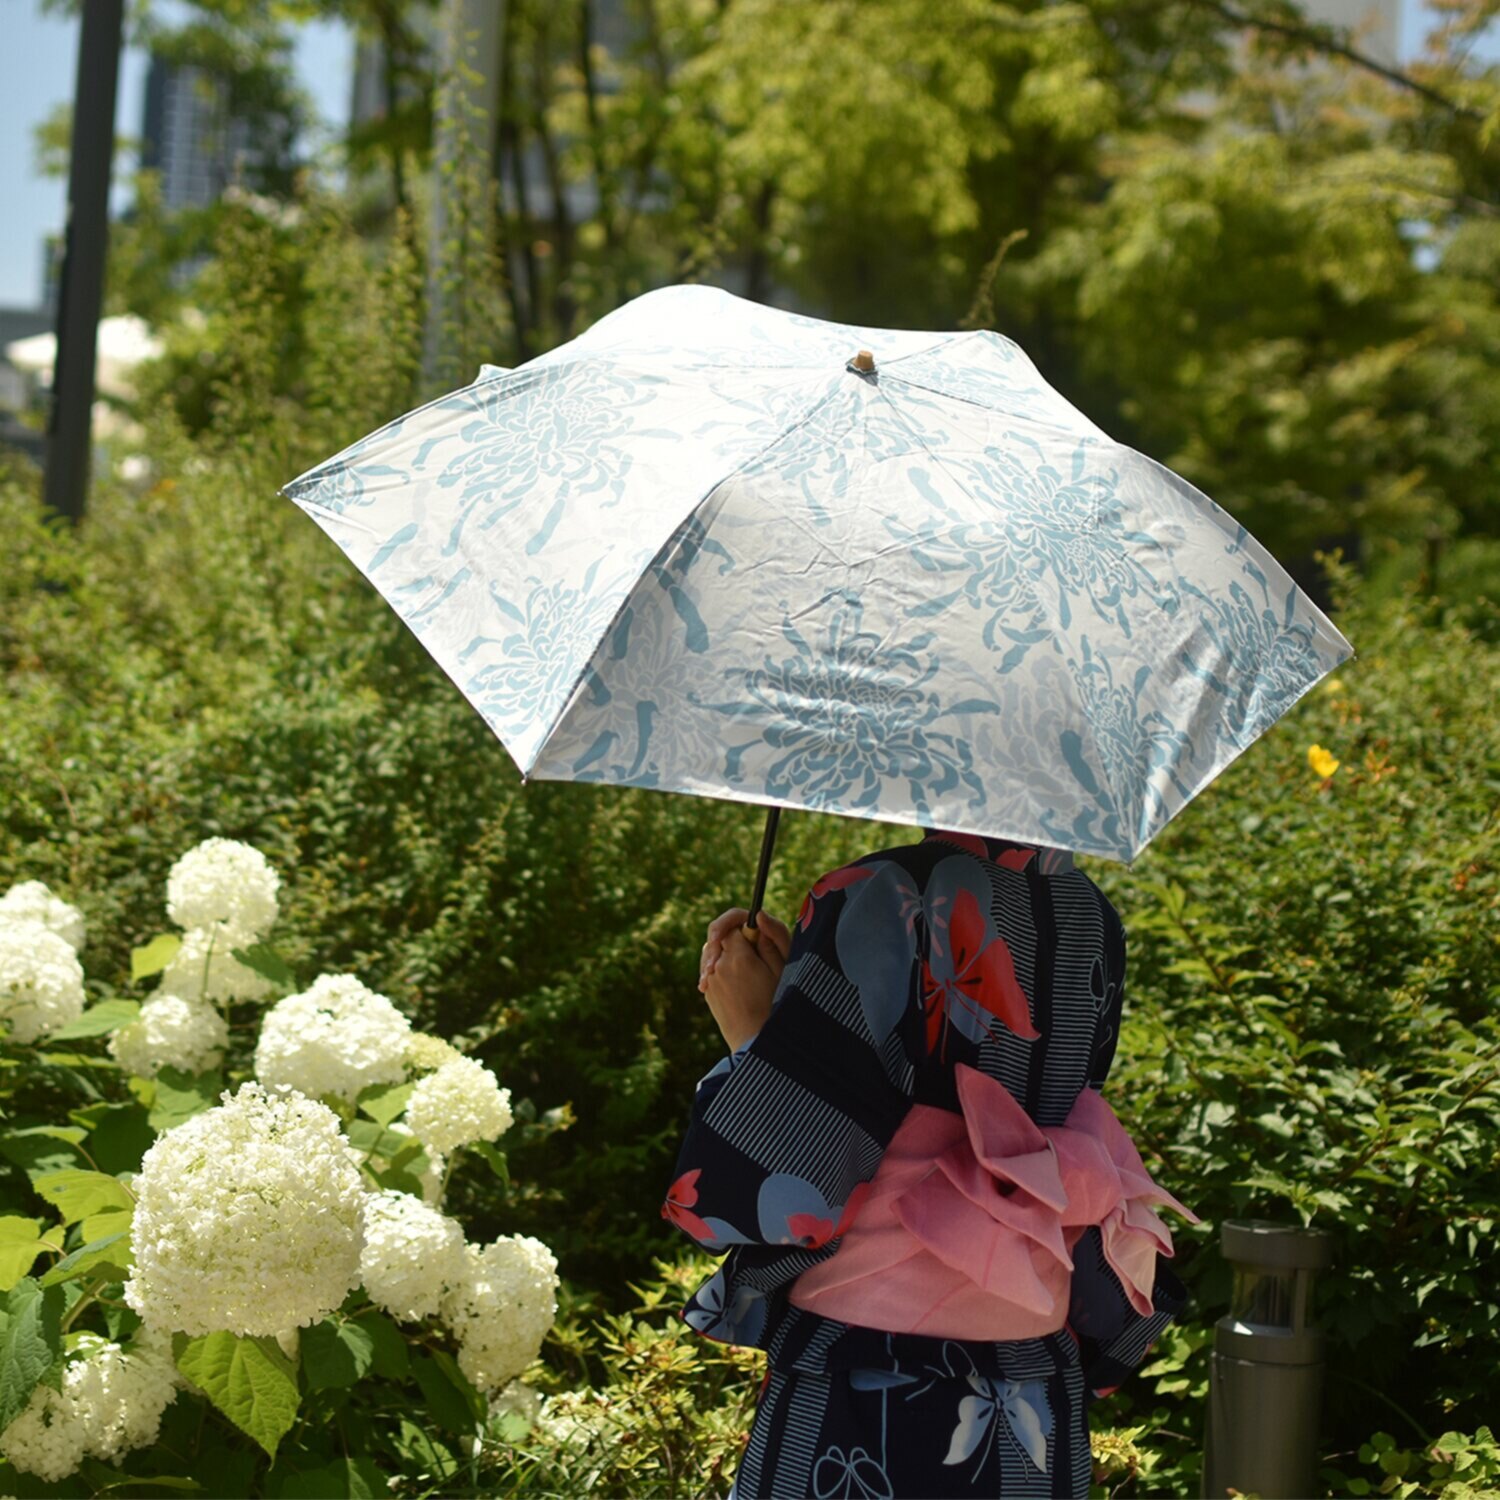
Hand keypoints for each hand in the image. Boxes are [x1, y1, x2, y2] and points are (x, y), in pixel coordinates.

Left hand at [697, 908, 790, 1053]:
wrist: (756, 1042)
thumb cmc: (776, 1004)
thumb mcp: (783, 968)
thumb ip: (773, 937)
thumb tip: (758, 915)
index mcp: (738, 956)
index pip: (733, 925)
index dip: (745, 926)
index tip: (757, 935)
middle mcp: (718, 966)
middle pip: (720, 937)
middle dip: (735, 940)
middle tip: (755, 955)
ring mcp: (709, 980)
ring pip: (713, 953)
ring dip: (726, 954)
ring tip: (746, 972)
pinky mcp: (706, 992)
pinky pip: (711, 970)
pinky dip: (721, 969)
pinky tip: (739, 985)